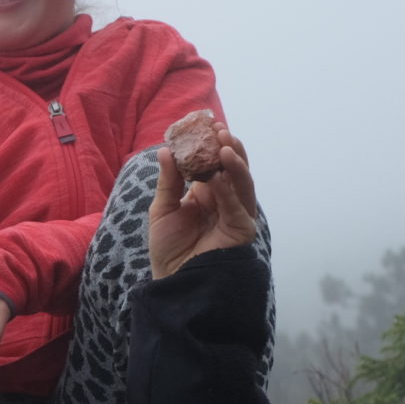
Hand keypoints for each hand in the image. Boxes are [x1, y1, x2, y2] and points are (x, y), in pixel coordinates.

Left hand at [148, 123, 258, 278]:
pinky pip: (237, 205)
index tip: (206, 124)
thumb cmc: (169, 247)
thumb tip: (165, 150)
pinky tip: (219, 176)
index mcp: (206, 192)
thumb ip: (168, 181)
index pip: (213, 163)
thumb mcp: (162, 209)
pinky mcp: (241, 228)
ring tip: (225, 144)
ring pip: (242, 182)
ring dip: (235, 163)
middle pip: (233, 168)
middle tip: (220, 129)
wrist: (173, 279)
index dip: (212, 145)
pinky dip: (228, 190)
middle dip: (228, 147)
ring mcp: (235, 213)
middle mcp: (224, 200)